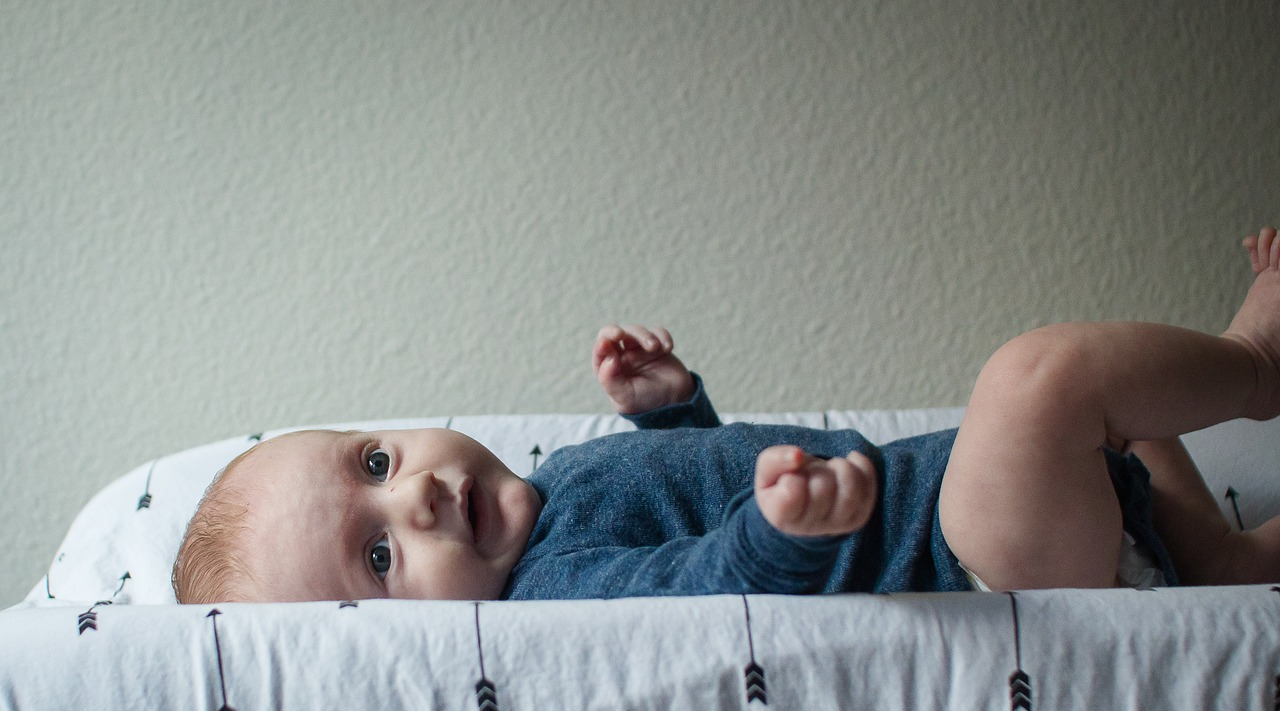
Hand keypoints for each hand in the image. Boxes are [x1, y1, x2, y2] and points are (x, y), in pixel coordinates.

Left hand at [593, 324, 695, 414]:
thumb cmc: (646, 402)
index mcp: (610, 369)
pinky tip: (668, 348)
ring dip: (644, 335)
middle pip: (614, 335)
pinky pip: (657, 332)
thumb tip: (608, 358)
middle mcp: (623, 357)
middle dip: (614, 331)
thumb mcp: (625, 397)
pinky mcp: (658, 346)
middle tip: (620, 334)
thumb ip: (610, 380)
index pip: (600, 352)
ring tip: (654, 347)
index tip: (605, 344)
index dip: (601, 345)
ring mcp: (640, 350)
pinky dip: (662, 336)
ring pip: (635, 331)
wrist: (675, 403)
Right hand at [754, 446, 876, 536]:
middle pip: (823, 486)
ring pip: (850, 490)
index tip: (790, 479)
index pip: (793, 490)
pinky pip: (869, 488)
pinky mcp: (858, 518)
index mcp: (782, 516)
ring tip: (832, 466)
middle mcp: (810, 526)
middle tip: (811, 472)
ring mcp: (837, 524)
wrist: (801, 509)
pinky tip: (852, 461)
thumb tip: (798, 455)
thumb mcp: (767, 473)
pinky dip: (863, 466)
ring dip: (842, 467)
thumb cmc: (781, 487)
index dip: (792, 476)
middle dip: (817, 469)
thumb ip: (774, 460)